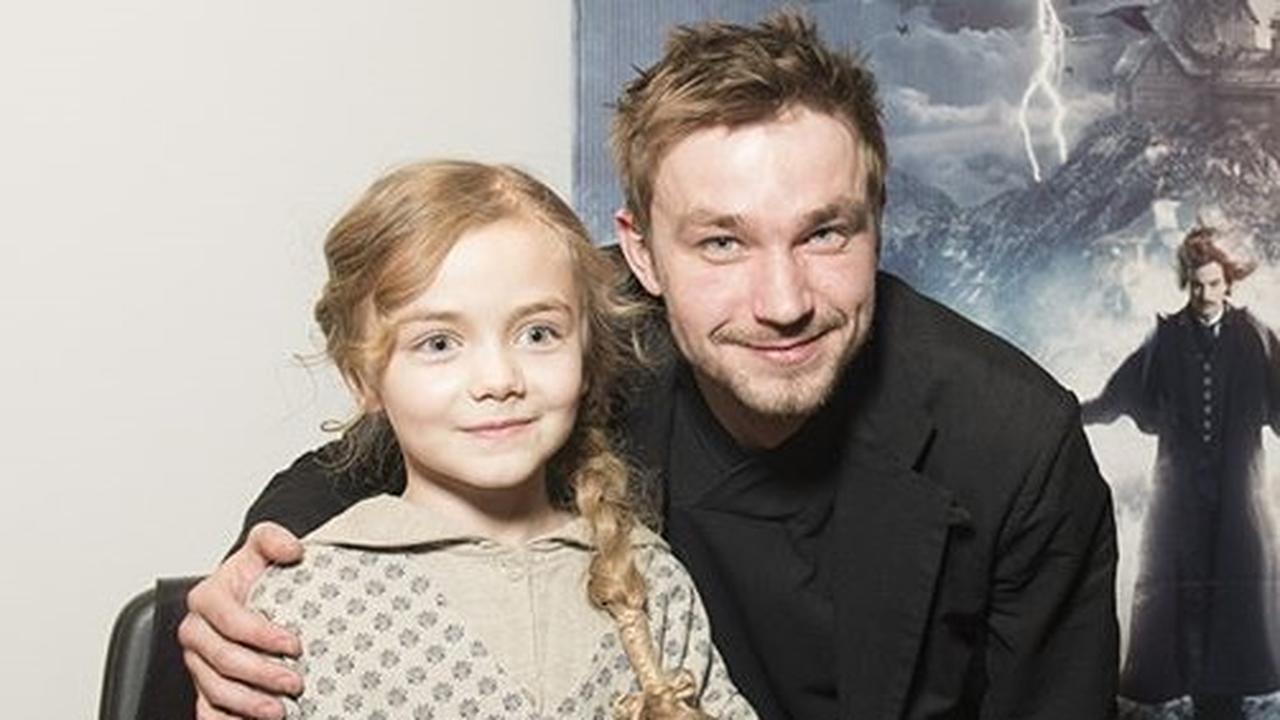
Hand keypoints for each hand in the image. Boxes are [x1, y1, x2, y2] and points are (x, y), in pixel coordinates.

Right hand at [179, 522, 303, 718]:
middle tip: (294, 682)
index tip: (294, 644)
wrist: (247, 591)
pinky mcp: (202, 683)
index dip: (262, 635)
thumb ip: (273, 539)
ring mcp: (197, 661)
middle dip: (261, 674)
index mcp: (207, 598)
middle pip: (223, 660)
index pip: (231, 620)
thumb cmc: (254, 573)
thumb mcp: (263, 546)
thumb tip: (291, 549)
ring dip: (248, 703)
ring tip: (279, 710)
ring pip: (214, 689)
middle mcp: (196, 631)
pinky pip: (206, 710)